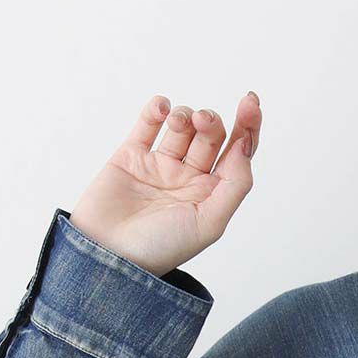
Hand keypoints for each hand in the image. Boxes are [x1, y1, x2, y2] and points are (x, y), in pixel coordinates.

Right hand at [69, 92, 261, 277]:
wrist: (108, 256)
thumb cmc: (160, 248)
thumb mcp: (210, 223)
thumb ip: (234, 184)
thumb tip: (245, 145)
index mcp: (212, 194)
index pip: (238, 153)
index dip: (248, 126)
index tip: (249, 101)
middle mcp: (189, 178)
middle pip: (211, 135)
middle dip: (211, 122)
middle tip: (203, 121)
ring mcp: (160, 165)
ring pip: (182, 126)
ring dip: (185, 115)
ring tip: (178, 123)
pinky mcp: (131, 156)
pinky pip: (148, 123)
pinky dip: (157, 109)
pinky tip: (162, 107)